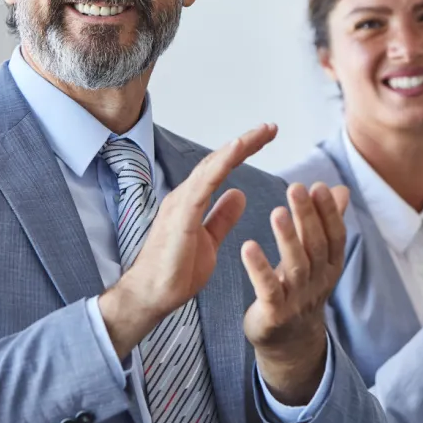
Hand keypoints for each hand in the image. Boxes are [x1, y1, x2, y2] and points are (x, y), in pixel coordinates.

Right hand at [99, 124, 276, 359]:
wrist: (151, 295)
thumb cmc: (175, 272)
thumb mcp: (209, 241)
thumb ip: (222, 217)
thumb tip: (239, 194)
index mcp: (192, 202)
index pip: (220, 169)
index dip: (242, 151)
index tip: (266, 138)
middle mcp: (185, 196)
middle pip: (217, 161)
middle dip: (245, 142)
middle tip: (271, 127)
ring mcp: (181, 204)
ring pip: (211, 167)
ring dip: (236, 147)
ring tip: (260, 133)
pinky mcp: (180, 216)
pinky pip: (203, 185)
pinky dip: (220, 164)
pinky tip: (236, 150)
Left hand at [241, 182, 349, 404]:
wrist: (288, 342)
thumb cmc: (299, 290)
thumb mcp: (317, 257)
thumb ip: (327, 223)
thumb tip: (341, 189)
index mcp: (330, 266)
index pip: (334, 236)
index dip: (328, 212)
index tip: (318, 186)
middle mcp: (318, 282)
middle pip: (316, 246)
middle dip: (308, 217)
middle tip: (296, 188)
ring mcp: (298, 299)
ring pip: (296, 266)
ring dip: (287, 239)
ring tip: (277, 212)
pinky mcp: (275, 313)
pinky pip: (269, 289)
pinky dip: (259, 268)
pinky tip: (248, 247)